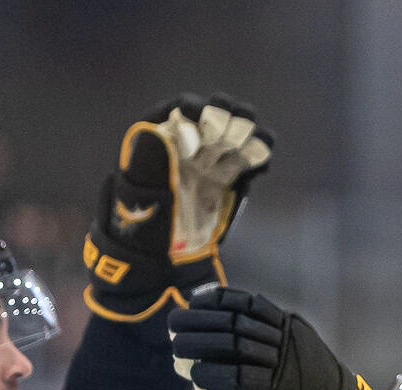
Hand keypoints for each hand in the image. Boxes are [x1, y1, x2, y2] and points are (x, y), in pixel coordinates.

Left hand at [84, 93, 273, 322]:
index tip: (198, 118)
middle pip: (209, 116)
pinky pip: (247, 158)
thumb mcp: (141, 200)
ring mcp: (208, 164)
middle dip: (223, 116)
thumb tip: (160, 131)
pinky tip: (260, 161)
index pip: (174, 112)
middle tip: (226, 132)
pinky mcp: (227, 181)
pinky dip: (258, 153)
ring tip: (251, 145)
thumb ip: (151, 165)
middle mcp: (183, 150)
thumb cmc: (142, 233)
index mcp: (156, 147)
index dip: (189, 110)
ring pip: (233, 133)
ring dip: (246, 131)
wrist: (161, 267)